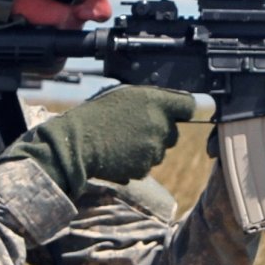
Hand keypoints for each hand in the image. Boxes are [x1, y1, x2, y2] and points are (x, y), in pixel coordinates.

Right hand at [1, 85, 194, 198]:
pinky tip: (118, 154)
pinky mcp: (144, 168)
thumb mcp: (123, 96)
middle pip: (173, 133)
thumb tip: (165, 106)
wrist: (76, 144)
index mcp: (154, 101)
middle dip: (160, 133)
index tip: (181, 112)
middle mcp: (159, 124)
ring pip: (159, 151)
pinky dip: (135, 163)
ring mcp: (153, 149)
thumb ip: (149, 100)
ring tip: (121, 141)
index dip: (184, 109)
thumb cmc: (95, 116)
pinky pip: (146, 166)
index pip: (188, 105)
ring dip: (146, 149)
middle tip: (134, 129)